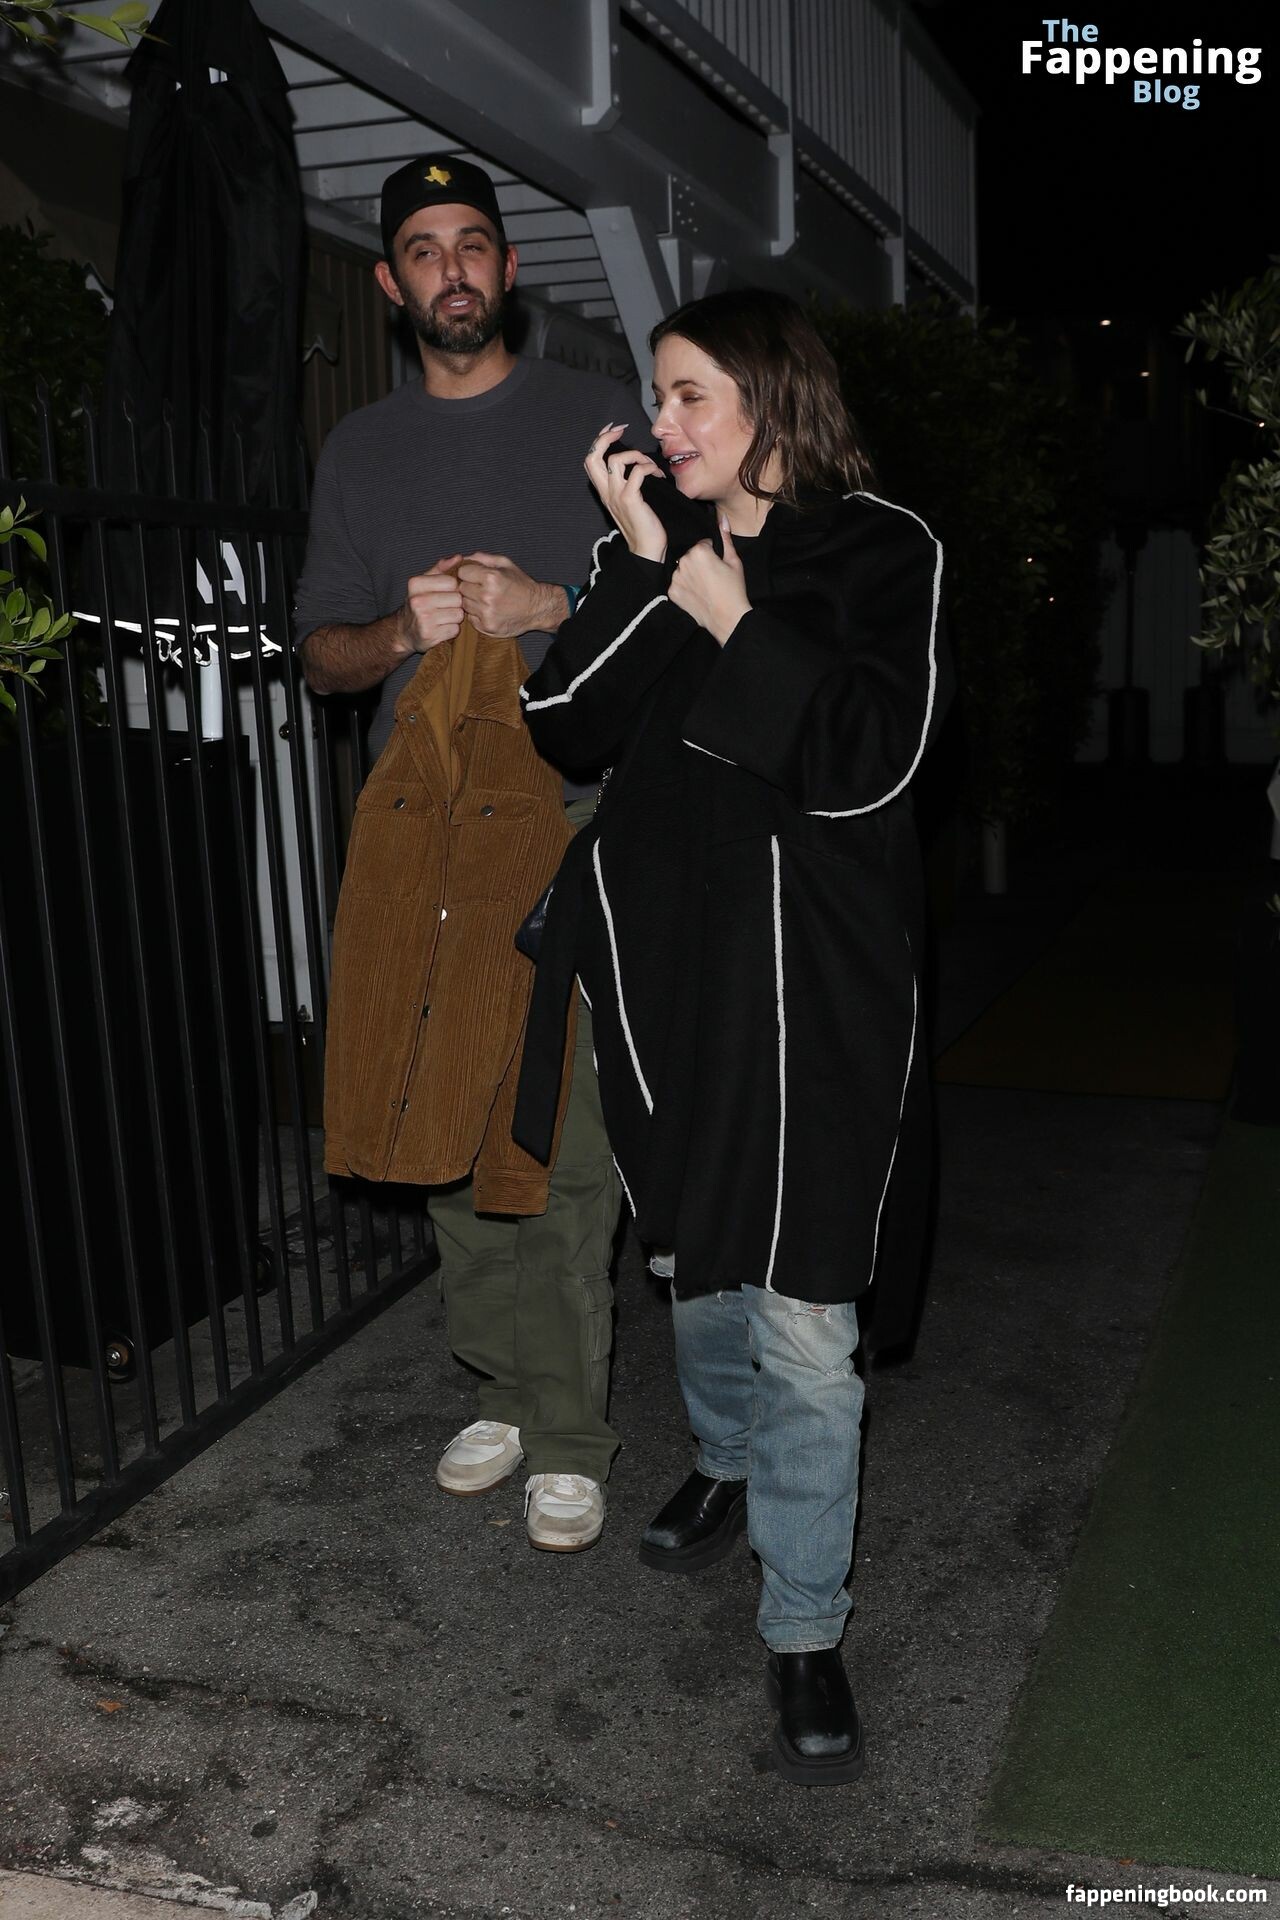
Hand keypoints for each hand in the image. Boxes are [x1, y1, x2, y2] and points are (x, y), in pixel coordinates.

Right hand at [400, 554, 463, 652]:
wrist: (404, 631)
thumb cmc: (419, 603)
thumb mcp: (425, 583)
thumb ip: (441, 569)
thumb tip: (459, 558)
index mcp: (416, 584)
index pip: (452, 582)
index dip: (454, 588)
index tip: (447, 593)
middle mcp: (417, 601)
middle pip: (457, 599)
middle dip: (456, 604)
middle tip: (446, 607)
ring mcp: (423, 619)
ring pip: (458, 615)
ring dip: (455, 618)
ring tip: (444, 617)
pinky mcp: (429, 635)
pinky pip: (454, 630)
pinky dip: (452, 630)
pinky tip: (442, 628)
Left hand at [457, 552, 562, 635]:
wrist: (537, 608)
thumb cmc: (521, 585)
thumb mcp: (506, 564)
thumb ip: (482, 558)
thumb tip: (461, 558)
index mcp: (491, 577)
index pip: (462, 573)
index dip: (468, 573)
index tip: (476, 576)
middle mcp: (487, 596)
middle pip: (461, 589)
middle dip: (469, 587)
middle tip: (482, 589)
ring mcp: (486, 613)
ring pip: (464, 604)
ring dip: (472, 602)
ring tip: (487, 600)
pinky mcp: (487, 627)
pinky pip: (471, 618)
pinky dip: (477, 615)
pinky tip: (490, 611)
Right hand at [585, 424, 666, 561]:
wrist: (646, 550)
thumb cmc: (643, 526)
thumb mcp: (630, 501)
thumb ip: (628, 483)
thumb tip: (638, 464)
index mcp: (604, 492)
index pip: (590, 461)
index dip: (599, 441)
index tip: (613, 431)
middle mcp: (606, 492)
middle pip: (592, 458)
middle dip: (605, 438)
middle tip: (620, 431)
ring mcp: (616, 496)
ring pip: (615, 460)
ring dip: (636, 455)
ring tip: (649, 464)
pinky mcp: (630, 499)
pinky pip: (637, 472)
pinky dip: (649, 467)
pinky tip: (659, 475)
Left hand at [668, 519, 749, 645]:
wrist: (727, 617)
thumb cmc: (734, 589)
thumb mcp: (734, 561)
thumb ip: (726, 538)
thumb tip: (723, 519)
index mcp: (699, 551)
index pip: (703, 544)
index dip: (712, 554)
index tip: (718, 566)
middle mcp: (683, 562)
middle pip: (690, 555)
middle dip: (699, 562)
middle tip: (712, 577)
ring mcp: (676, 578)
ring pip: (682, 568)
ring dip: (691, 574)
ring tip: (705, 586)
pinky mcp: (672, 592)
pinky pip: (677, 583)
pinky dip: (684, 587)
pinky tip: (696, 593)